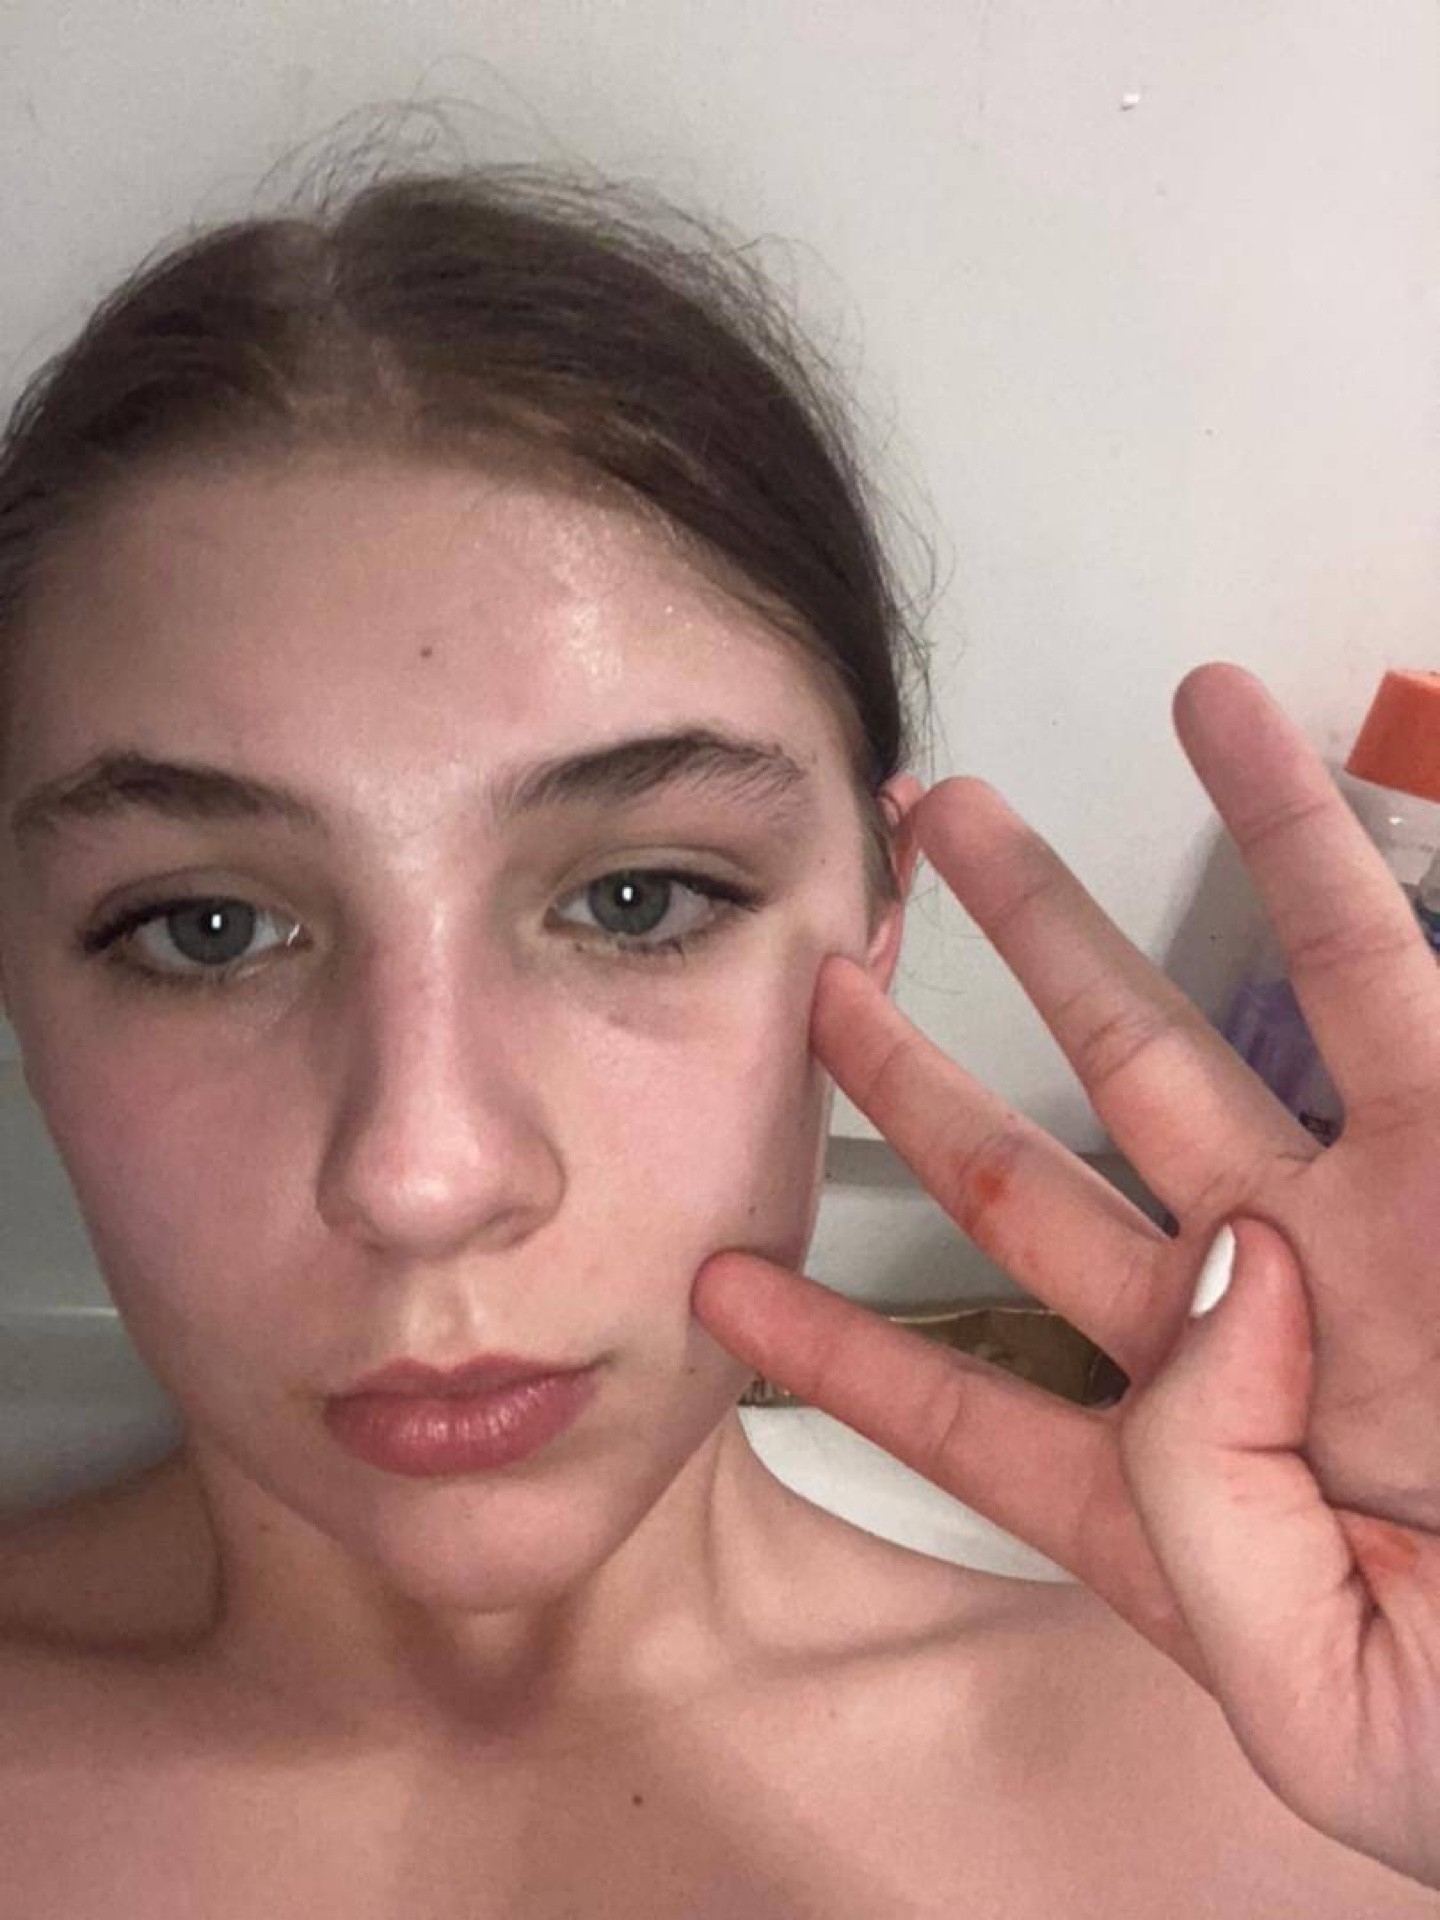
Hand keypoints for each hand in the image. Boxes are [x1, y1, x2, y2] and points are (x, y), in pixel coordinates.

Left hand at [692, 663, 1439, 1890]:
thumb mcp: (1326, 1703)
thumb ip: (1198, 1506)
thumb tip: (1212, 1275)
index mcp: (1173, 1484)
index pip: (961, 1404)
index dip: (836, 1350)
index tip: (719, 1284)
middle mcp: (1241, 1327)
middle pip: (1032, 1164)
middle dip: (916, 1064)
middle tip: (819, 965)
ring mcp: (1358, 1226)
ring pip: (1180, 1034)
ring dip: (1065, 921)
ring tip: (959, 811)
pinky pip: (1393, 976)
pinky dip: (1325, 851)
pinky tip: (1251, 745)